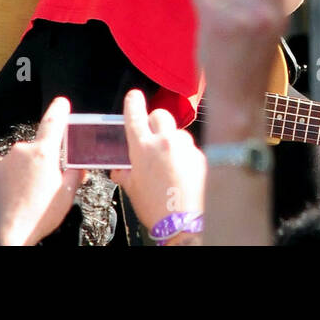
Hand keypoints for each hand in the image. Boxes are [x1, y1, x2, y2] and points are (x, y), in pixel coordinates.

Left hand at [0, 96, 83, 245]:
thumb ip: (75, 175)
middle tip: (44, 186)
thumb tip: (78, 168)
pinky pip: (0, 175)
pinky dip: (5, 186)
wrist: (2, 236)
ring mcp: (0, 163)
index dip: (60, 110)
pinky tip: (9, 202)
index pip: (54, 122)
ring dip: (20, 177)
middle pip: (35, 150)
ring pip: (16, 164)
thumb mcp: (66, 196)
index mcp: (42, 153)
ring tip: (24, 200)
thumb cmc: (33, 218)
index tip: (62, 103)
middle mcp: (19, 152)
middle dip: (40, 164)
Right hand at [110, 90, 205, 233]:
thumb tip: (120, 168)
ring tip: (168, 162)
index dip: (133, 102)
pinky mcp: (200, 155)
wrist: (181, 223)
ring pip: (177, 132)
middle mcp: (165, 141)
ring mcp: (185, 147)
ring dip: (172, 140)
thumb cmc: (154, 207)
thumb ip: (124, 172)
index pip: (136, 114)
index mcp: (143, 147)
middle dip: (155, 123)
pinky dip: (184, 155)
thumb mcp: (131, 188)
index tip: (134, 96)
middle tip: (152, 137)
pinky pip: (190, 148)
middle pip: (160, 115)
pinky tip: (181, 172)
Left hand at [181, 0, 289, 139]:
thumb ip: (261, 7)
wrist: (239, 98)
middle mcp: (258, 9)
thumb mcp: (270, 33)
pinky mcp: (212, 20)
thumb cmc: (253, 66)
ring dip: (219, 13)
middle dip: (233, 6)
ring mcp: (235, 14)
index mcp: (277, 11)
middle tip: (237, 40)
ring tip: (225, 42)